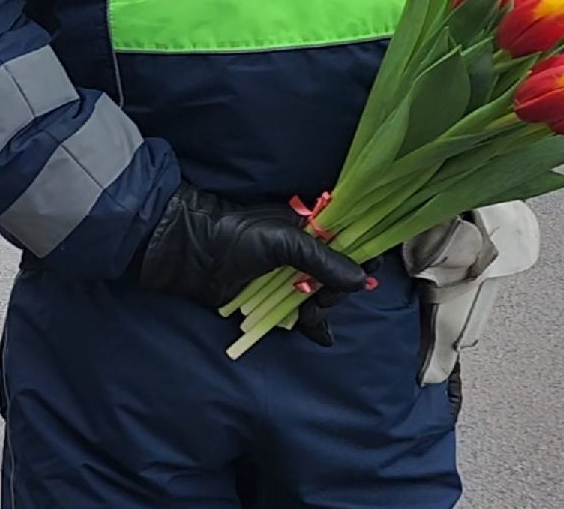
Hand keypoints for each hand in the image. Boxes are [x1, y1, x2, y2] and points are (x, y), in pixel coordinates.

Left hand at [134, 184, 367, 345]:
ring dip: (322, 310)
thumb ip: (323, 259)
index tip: (369, 271)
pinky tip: (321, 335)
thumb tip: (361, 279)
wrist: (194, 256)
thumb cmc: (237, 237)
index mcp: (308, 227)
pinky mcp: (274, 298)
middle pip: (338, 274)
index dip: (361, 256)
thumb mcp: (285, 242)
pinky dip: (314, 326)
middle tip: (322, 298)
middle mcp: (302, 251)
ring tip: (310, 314)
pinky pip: (302, 314)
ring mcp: (288, 276)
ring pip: (321, 297)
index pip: (347, 240)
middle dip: (336, 290)